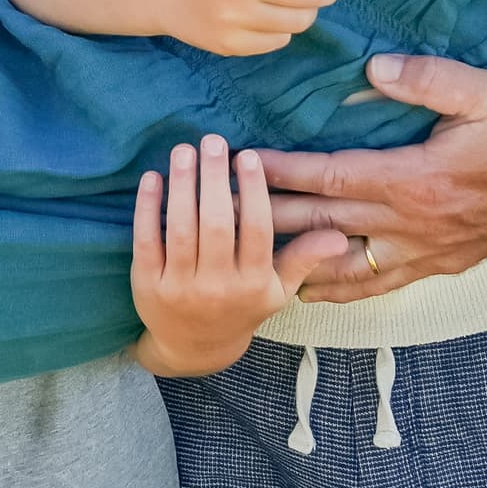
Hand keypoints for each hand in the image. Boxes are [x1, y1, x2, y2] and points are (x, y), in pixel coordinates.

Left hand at [128, 135, 348, 377]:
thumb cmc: (241, 308)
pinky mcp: (147, 284)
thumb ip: (304, 259)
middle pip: (216, 225)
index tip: (248, 156)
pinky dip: (147, 208)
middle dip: (214, 179)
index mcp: (253, 283)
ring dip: (182, 186)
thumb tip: (340, 234)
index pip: (257, 230)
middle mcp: (217, 286)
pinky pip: (146, 240)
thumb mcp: (277, 289)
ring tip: (185, 151)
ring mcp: (179, 286)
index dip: (253, 191)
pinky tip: (152, 178)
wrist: (194, 347)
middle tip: (213, 140)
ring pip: (180, 229)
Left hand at [259, 60, 486, 298]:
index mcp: (417, 180)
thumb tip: (372, 69)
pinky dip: (341, 289)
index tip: (240, 162)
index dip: (281, 171)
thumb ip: (428, 79)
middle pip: (324, 223)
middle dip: (267, 215)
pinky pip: (380, 284)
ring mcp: (426, 251)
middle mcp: (414, 225)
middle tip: (218, 210)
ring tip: (246, 259)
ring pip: (344, 266)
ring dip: (294, 262)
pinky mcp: (440, 265)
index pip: (331, 176)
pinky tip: (312, 290)